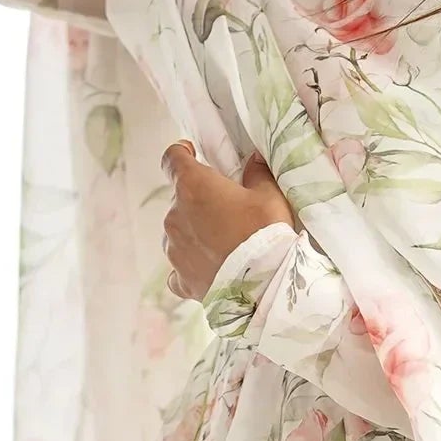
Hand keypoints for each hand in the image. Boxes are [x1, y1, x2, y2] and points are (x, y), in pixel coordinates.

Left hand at [163, 142, 294, 301]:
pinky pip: (178, 268)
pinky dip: (191, 264)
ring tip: (224, 244)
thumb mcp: (269, 195)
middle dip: (199, 200)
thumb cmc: (265, 234)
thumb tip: (253, 160)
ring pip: (179, 232)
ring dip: (195, 232)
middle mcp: (174, 215)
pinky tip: (210, 268)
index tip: (191, 154)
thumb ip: (257, 173)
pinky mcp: (180, 278)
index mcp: (192, 186)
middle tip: (228, 211)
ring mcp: (173, 248)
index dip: (180, 153)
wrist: (264, 286)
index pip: (172, 158)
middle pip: (180, 198)